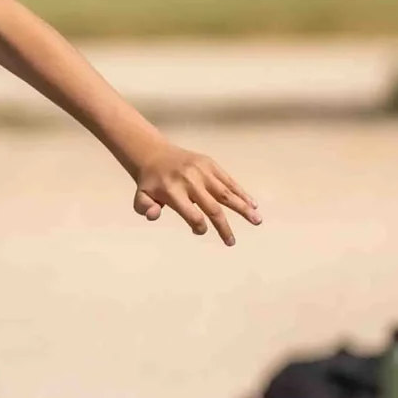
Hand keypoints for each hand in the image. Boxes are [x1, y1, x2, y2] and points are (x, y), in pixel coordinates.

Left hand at [131, 144, 259, 245]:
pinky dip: (241, 193)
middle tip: (231, 242)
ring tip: (257, 220)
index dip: (198, 226)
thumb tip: (154, 215)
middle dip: (223, 226)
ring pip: (226, 193)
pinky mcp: (211, 164)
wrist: (155, 154)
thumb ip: (144, 208)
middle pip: (212, 207)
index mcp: (173, 191)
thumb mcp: (140, 197)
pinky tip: (253, 204)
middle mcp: (190, 181)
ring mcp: (202, 171)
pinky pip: (229, 181)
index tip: (200, 231)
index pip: (191, 213)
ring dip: (243, 208)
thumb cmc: (150, 183)